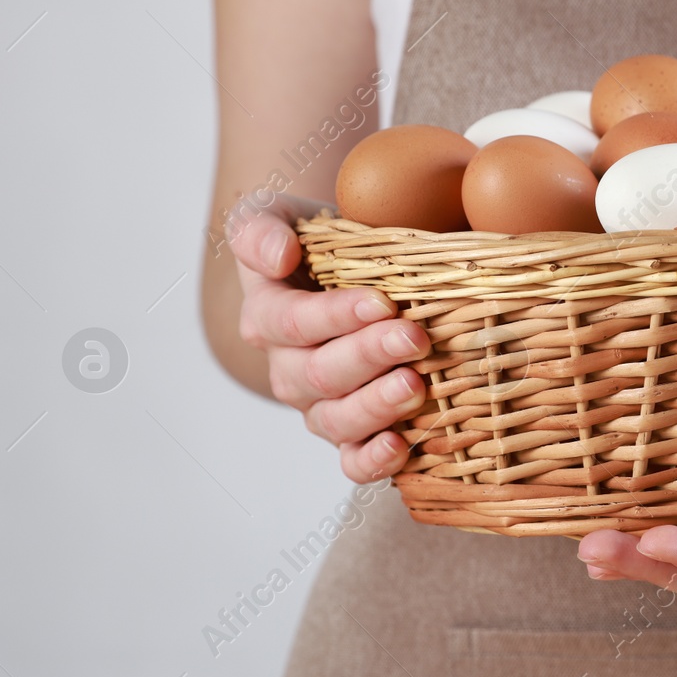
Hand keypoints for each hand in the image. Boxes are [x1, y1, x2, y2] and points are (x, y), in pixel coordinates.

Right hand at [228, 192, 428, 481]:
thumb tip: (278, 258)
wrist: (347, 267)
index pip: (294, 322)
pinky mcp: (351, 431)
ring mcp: (319, 404)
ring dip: (375, 407)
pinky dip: (371, 461)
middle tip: (413, 338)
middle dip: (368, 356)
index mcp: (268, 316)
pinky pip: (350, 459)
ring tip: (415, 387)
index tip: (382, 301)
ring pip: (336, 420)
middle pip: (319, 373)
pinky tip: (401, 447)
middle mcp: (289, 367)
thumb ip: (261, 228)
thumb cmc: (315, 240)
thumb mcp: (277, 214)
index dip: (336, 316)